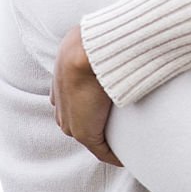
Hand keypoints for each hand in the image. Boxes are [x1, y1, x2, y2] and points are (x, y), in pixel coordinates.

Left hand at [50, 26, 120, 165]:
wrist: (87, 52)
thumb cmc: (94, 39)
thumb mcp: (91, 37)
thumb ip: (101, 42)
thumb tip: (121, 34)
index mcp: (62, 80)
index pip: (74, 99)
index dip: (91, 103)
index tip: (111, 104)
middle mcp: (62, 104)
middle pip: (81, 119)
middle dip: (99, 123)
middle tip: (123, 124)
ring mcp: (72, 121)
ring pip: (91, 134)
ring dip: (108, 139)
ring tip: (129, 140)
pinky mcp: (85, 133)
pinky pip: (102, 151)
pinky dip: (115, 156)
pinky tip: (129, 157)